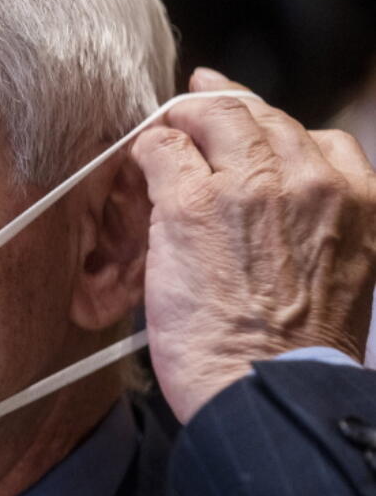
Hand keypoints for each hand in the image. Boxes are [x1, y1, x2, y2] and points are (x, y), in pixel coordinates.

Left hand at [132, 68, 375, 422]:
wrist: (264, 388)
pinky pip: (163, 148)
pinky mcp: (191, 204)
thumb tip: (282, 213)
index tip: (249, 128)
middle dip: (225, 109)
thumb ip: (319, 230)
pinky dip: (149, 149)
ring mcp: (249, 187)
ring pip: (214, 116)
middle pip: (263, 116)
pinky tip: (140, 161)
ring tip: (165, 127)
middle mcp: (309, 182)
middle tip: (194, 107)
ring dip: (186, 117)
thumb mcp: (340, 279)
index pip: (318, 137)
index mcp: (355, 201)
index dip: (274, 128)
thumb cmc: (292, 353)